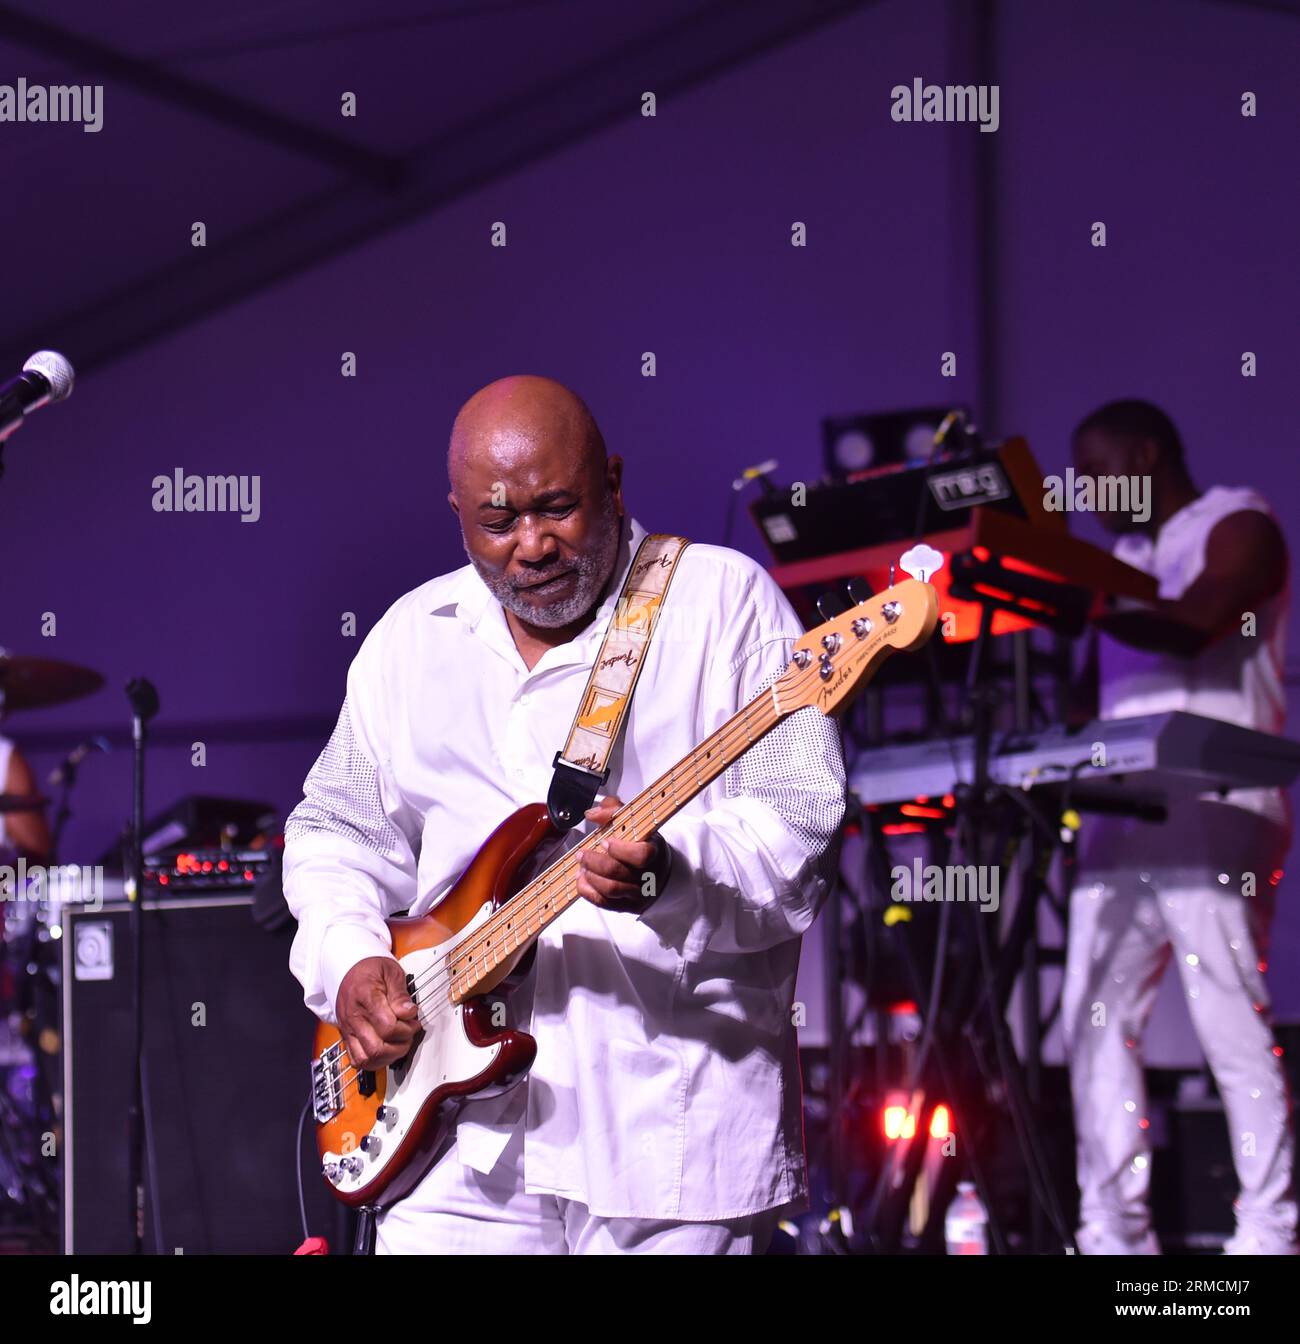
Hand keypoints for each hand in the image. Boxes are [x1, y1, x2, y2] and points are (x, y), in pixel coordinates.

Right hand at [335, 955, 419, 1068]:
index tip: (414, 1019)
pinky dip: (373, 1061)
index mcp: (365, 997)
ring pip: (365, 1059)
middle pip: (377, 1048)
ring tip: (399, 1042)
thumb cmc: (370, 968)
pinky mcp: (346, 1036)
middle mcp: (353, 1017)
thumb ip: (400, 994)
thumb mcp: (391, 971)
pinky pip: (356, 1060)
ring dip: (387, 1057)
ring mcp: (348, 1029)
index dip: (406, 1028)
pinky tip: (386, 1049)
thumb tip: (409, 1012)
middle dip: (400, 1045)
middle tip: (409, 1033)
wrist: (347, 968)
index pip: (388, 1026)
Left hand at [576, 794, 670, 914]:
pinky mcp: (627, 906)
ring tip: (582, 866)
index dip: (620, 849)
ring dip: (590, 876)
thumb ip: (613, 810)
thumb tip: (592, 813)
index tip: (605, 841)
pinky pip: (604, 903)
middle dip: (594, 862)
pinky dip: (588, 891)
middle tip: (582, 854)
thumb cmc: (644, 843)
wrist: (659, 871)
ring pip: (610, 889)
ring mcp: (638, 893)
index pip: (642, 855)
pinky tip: (582, 879)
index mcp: (654, 851)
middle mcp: (648, 875)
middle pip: (618, 873)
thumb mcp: (635, 822)